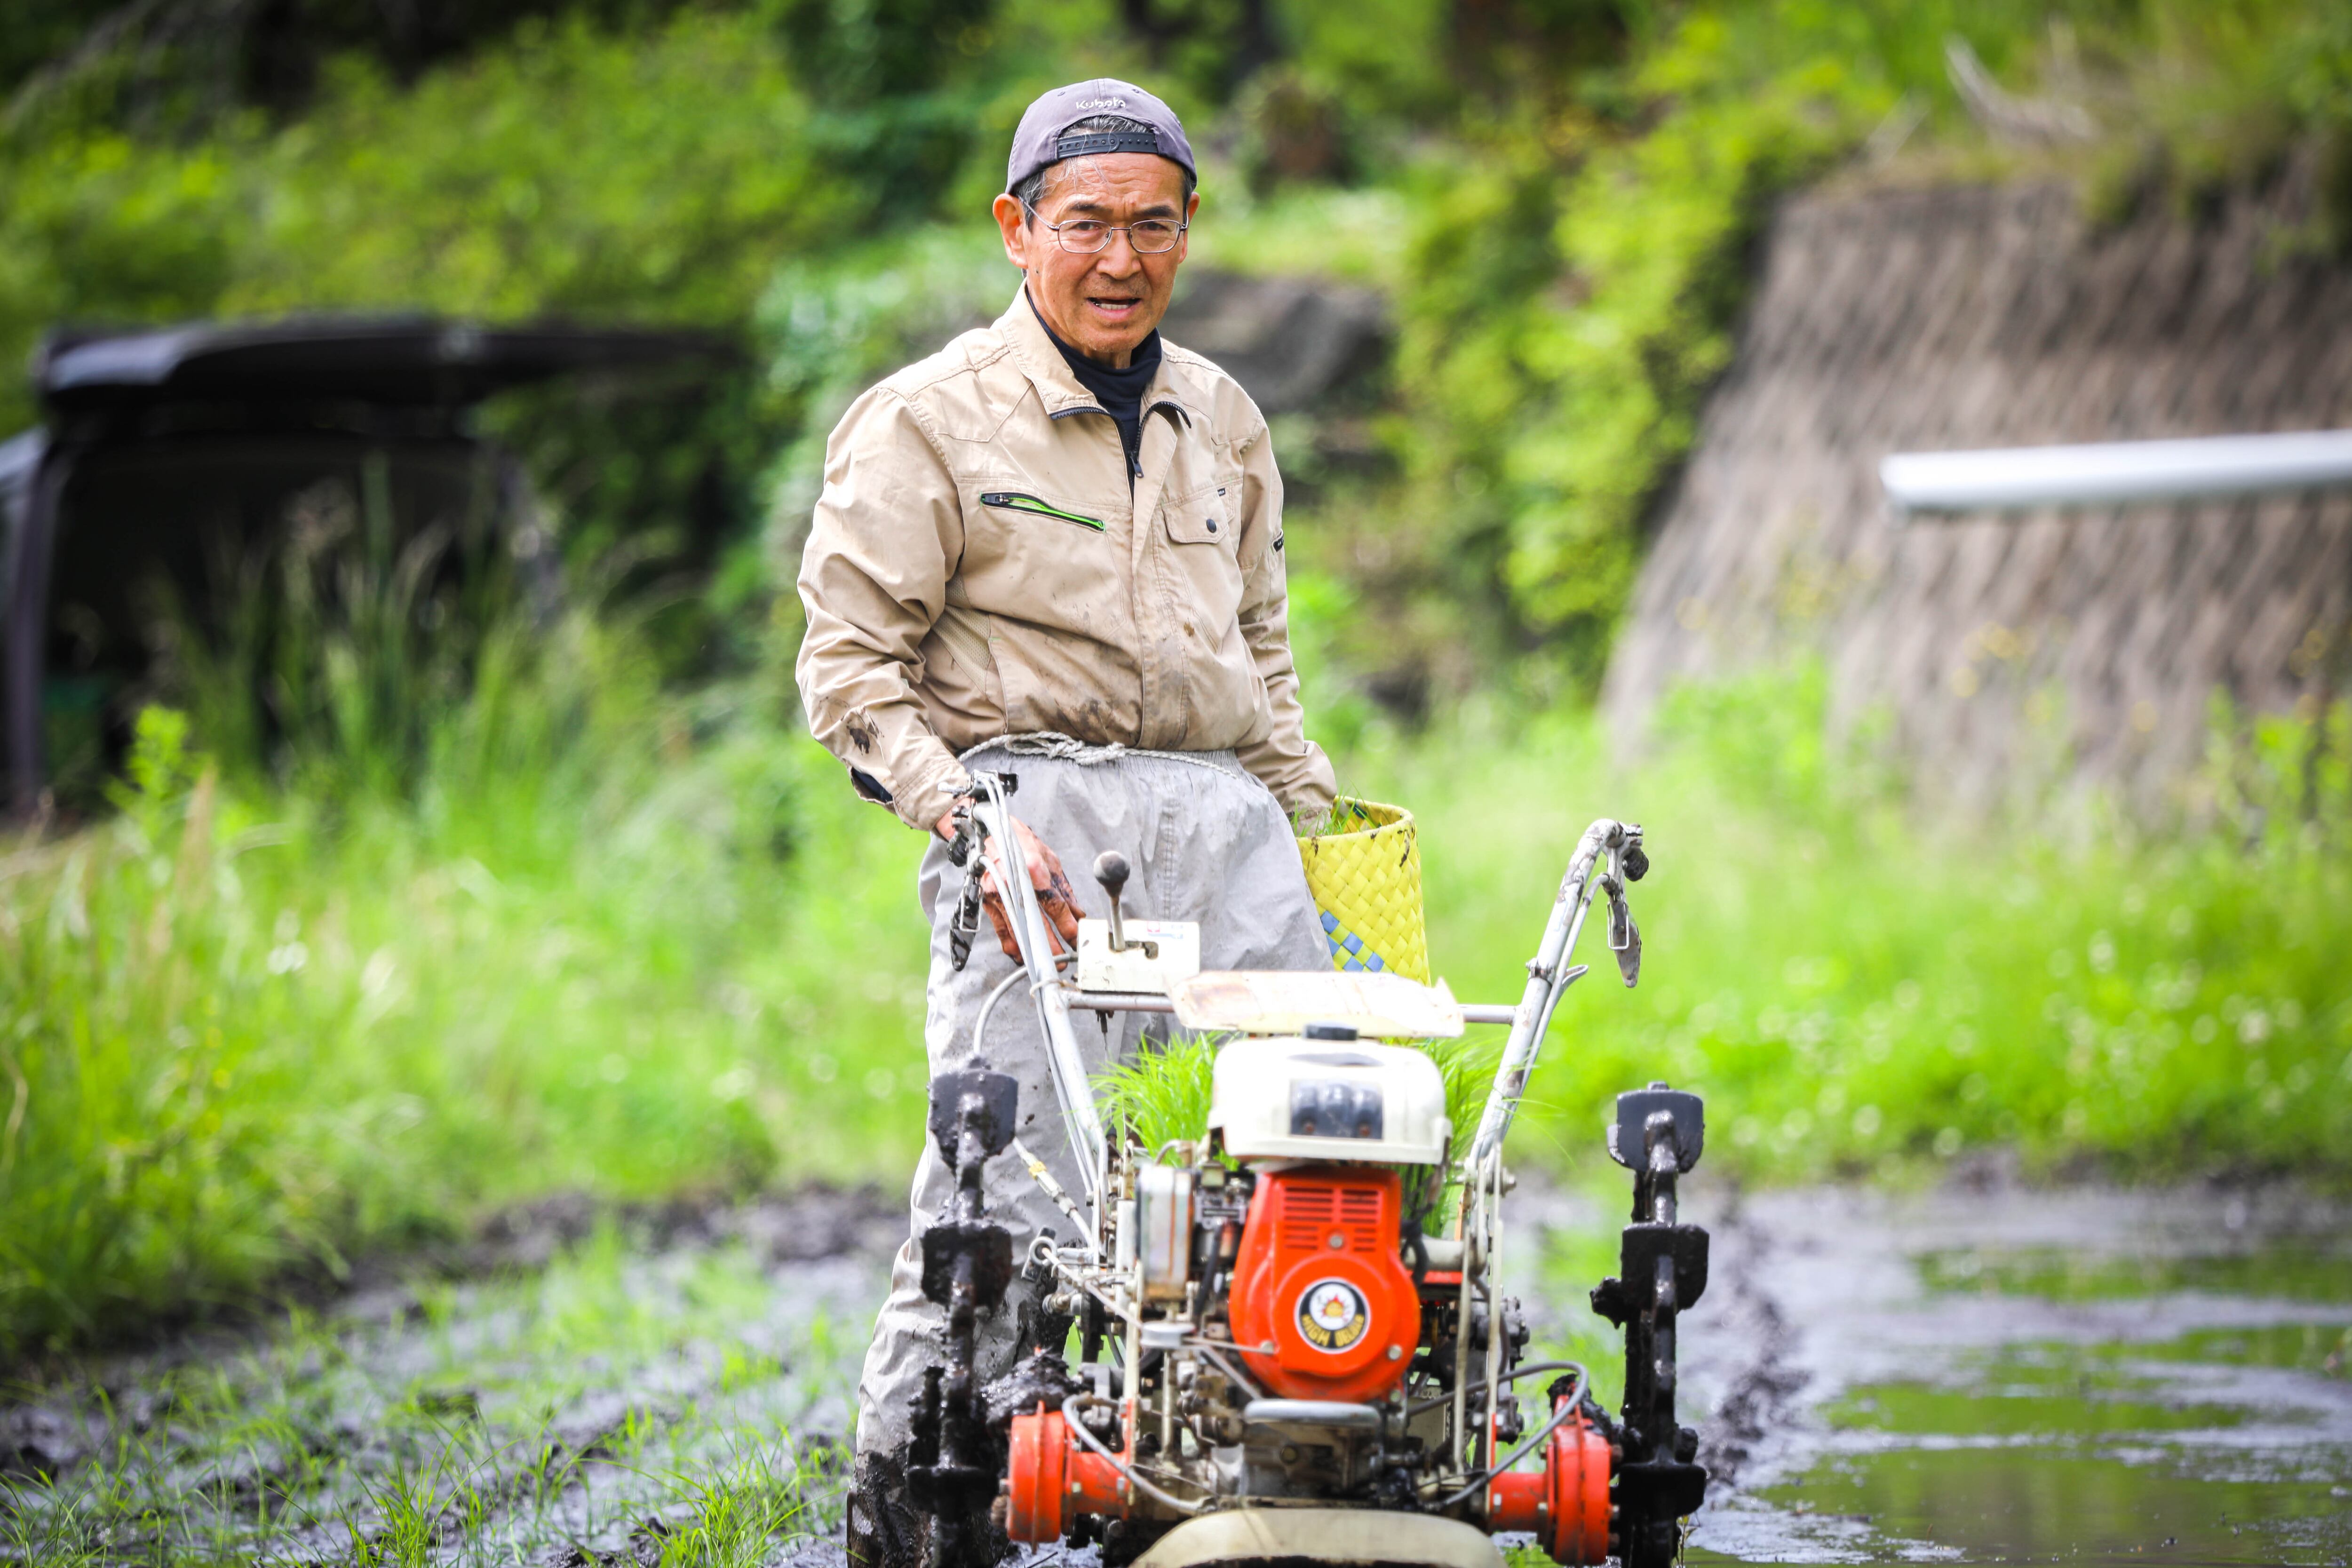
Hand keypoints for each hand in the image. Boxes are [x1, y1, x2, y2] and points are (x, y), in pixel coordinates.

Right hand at [936, 804, 1082, 960]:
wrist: (990, 834)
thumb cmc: (1021, 844)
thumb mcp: (1049, 860)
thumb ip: (1063, 890)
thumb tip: (1078, 914)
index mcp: (1032, 868)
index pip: (1054, 904)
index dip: (1067, 925)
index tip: (1077, 938)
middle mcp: (1012, 882)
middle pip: (1034, 922)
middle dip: (1050, 946)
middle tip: (1062, 960)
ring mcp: (997, 894)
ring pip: (1016, 930)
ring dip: (1032, 951)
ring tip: (1046, 962)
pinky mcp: (987, 902)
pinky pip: (1001, 930)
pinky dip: (1013, 946)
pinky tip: (1024, 955)